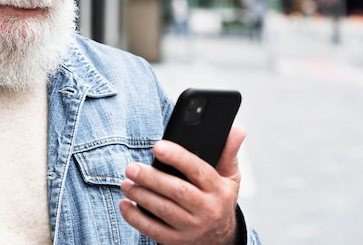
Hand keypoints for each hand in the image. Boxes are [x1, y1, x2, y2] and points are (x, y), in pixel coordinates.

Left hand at [119, 126, 246, 244]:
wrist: (222, 240)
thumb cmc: (220, 200)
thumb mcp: (230, 178)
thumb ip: (228, 153)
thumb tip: (237, 130)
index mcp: (219, 190)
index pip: (198, 170)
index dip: (177, 157)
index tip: (158, 147)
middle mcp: (207, 210)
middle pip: (177, 191)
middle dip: (151, 178)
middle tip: (131, 167)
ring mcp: (191, 228)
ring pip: (163, 210)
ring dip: (141, 196)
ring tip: (125, 183)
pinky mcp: (177, 241)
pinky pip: (153, 230)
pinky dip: (136, 218)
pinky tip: (125, 205)